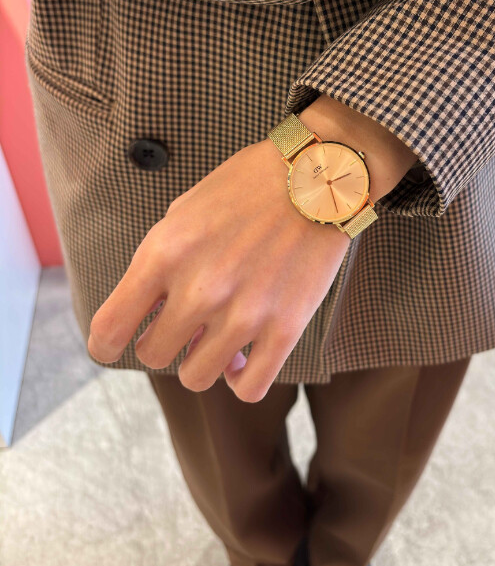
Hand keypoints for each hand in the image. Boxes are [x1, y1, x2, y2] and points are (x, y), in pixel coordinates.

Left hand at [87, 137, 352, 401]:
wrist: (317, 177)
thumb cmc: (248, 187)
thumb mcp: (184, 212)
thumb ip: (160, 264)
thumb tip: (152, 314)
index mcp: (164, 253)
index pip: (108, 329)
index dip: (106, 345)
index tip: (117, 345)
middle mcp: (200, 289)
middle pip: (154, 355)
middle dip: (163, 343)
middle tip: (184, 327)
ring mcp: (245, 312)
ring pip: (197, 377)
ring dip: (201, 362)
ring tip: (217, 341)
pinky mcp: (287, 327)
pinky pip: (250, 388)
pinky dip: (241, 381)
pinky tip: (245, 360)